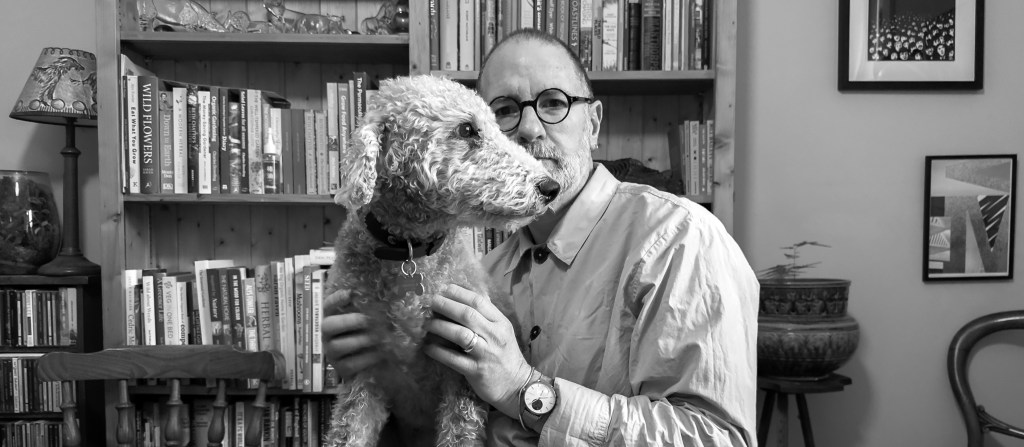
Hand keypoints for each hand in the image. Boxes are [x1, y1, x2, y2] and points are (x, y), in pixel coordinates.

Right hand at [322, 288, 382, 379]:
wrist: (374, 362)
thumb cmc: (369, 334)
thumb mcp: (369, 319)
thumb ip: (367, 307)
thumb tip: (370, 296)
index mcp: (333, 318)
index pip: (328, 305)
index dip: (337, 299)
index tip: (350, 293)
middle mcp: (327, 335)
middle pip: (327, 326)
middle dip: (349, 321)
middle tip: (369, 319)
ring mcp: (332, 354)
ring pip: (338, 346)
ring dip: (360, 340)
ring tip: (378, 337)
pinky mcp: (342, 370)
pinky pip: (351, 364)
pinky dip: (367, 358)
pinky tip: (380, 353)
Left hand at [423, 284, 532, 417]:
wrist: (517, 386)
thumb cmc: (506, 356)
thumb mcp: (503, 332)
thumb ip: (488, 316)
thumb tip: (468, 296)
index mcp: (501, 323)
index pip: (479, 302)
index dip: (459, 293)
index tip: (444, 289)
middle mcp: (494, 336)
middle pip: (468, 315)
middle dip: (446, 306)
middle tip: (431, 302)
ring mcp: (486, 354)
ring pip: (460, 335)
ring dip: (440, 326)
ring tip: (427, 324)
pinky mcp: (476, 371)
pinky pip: (453, 359)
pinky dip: (438, 352)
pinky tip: (428, 347)